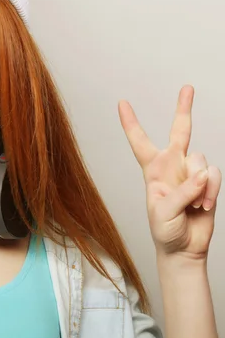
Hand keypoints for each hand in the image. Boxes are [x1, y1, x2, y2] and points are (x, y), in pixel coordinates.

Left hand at [118, 85, 221, 259]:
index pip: (139, 141)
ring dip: (199, 185)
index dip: (131, 122)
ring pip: (201, 160)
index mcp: (152, 170)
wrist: (183, 249)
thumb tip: (203, 172)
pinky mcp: (209, 183)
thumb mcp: (163, 212)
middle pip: (180, 132)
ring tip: (192, 205)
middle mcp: (172, 166)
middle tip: (187, 88)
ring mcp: (192, 173)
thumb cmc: (164, 231)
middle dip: (184, 109)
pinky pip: (215, 176)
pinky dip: (211, 191)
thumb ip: (182, 190)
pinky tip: (202, 206)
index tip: (122, 103)